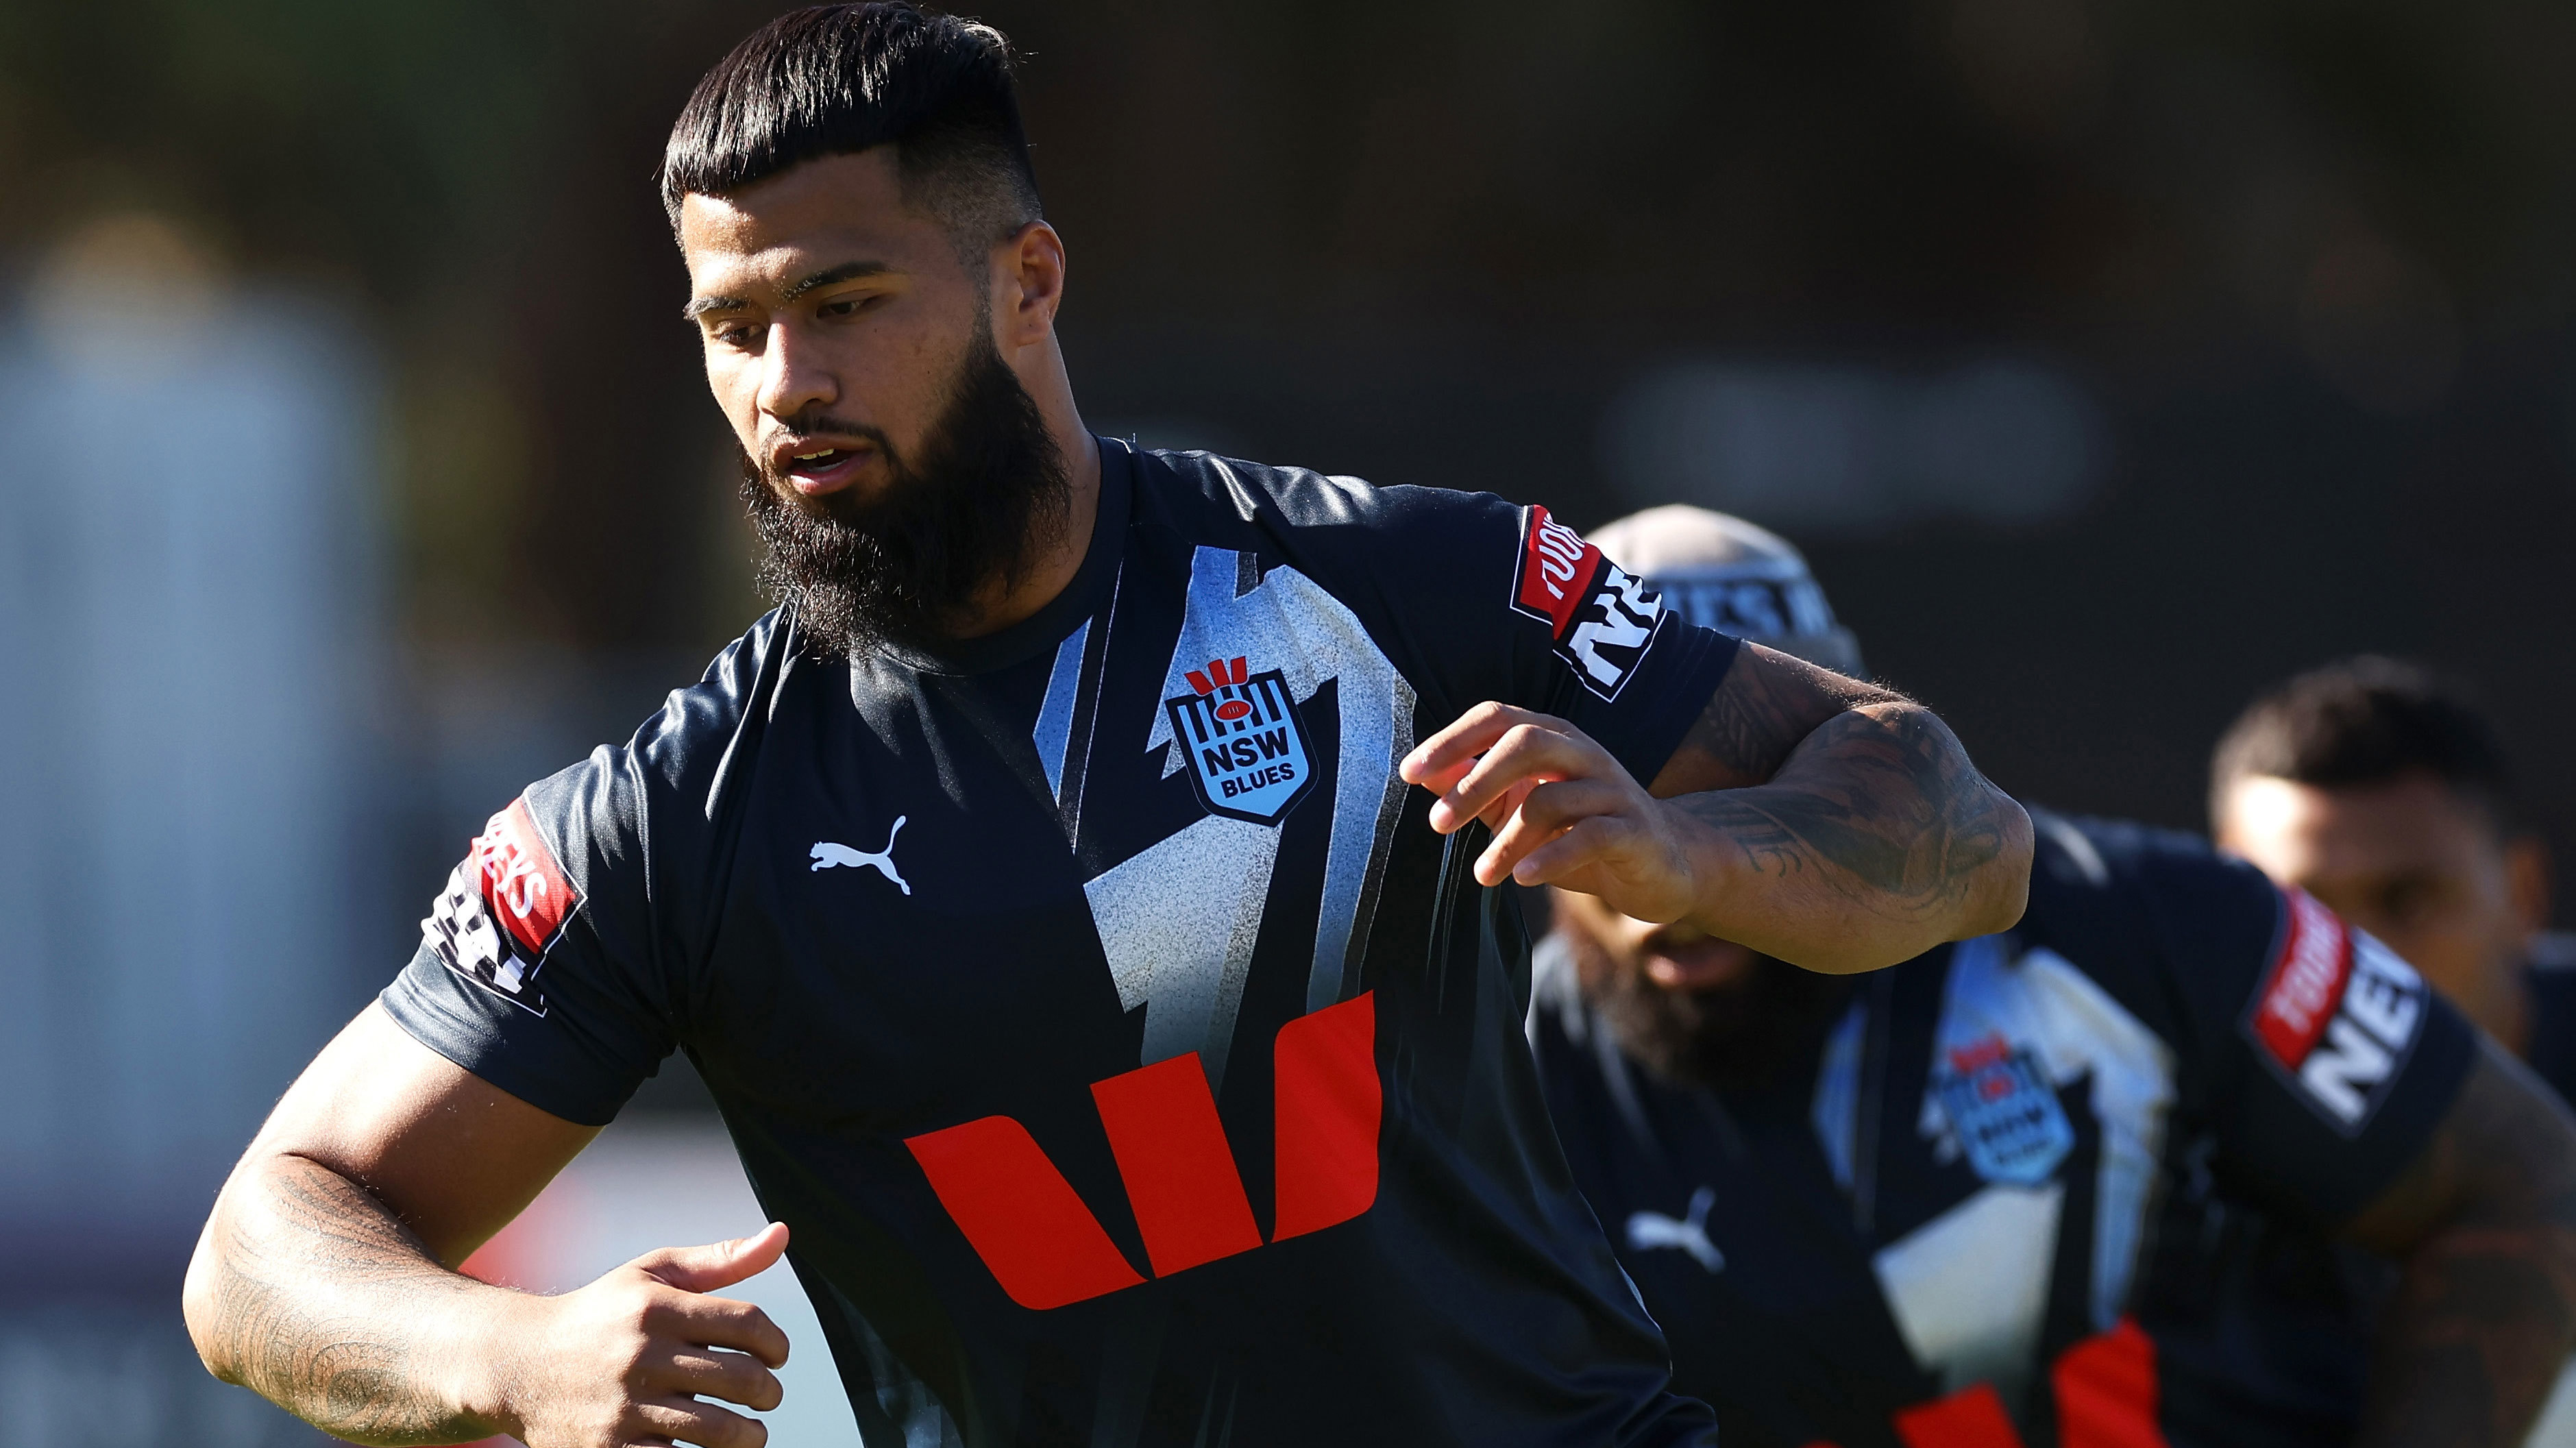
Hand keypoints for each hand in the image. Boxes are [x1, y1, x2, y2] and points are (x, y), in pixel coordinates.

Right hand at [488, 1222, 793, 1447]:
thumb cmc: (600, 1314)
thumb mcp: (651, 1274)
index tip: (777, 1355)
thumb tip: (783, 1235)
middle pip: (740, 1377)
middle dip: (769, 1392)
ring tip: (752, 1431)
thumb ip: (720, 1260)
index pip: (747, 1323)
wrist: (516, 1364)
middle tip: (768, 1397)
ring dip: (750, 1435)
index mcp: (656, 1307)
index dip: (776, 1343)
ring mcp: (623, 1406)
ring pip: (717, 1428)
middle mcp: (640, 1354)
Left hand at [1400, 701, 1700, 924]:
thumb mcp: (1520, 810)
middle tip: (1437, 823)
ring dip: (1505, 840)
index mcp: (1554, 739)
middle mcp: (1584, 754)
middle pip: (1524, 743)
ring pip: (1551, 798)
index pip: (1498, 718)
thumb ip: (1476, 789)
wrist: (1662, 868)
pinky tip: (1522, 878)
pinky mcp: (1636, 831)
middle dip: (1475, 781)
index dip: (1452, 740)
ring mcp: (1614, 790)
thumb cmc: (1579, 835)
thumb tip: (1421, 773)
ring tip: (1482, 875)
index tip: (1409, 771)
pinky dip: (1551, 857)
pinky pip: (1590, 835)